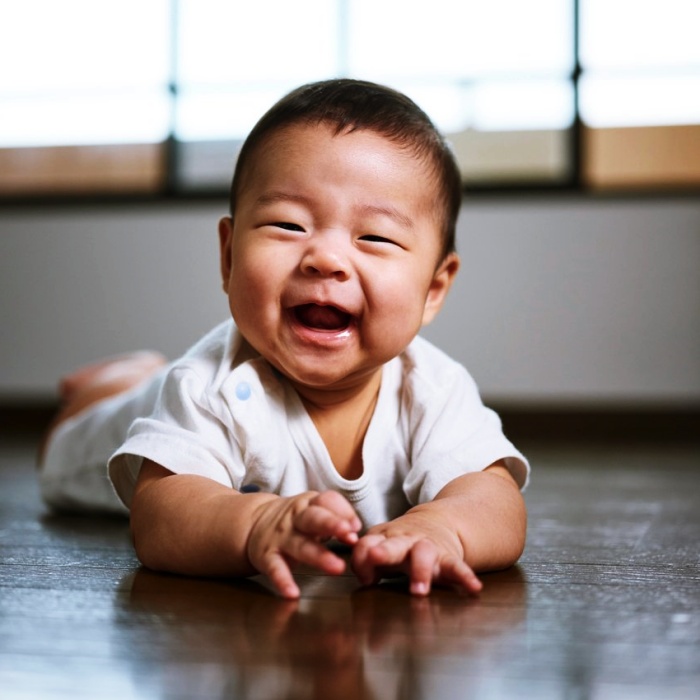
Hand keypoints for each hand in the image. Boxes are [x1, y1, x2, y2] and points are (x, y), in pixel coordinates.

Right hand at [247, 490, 361, 598]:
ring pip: (300, 545)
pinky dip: (283, 581)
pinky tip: (292, 593)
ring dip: (319, 556)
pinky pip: (275, 568)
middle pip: (314, 518)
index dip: (344, 512)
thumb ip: (336, 517)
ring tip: (337, 567)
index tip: (356, 528)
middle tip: (349, 534)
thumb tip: (356, 530)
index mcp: (309, 504)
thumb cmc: (294, 520)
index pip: (327, 500)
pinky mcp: (267, 556)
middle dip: (332, 524)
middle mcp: (295, 518)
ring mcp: (281, 537)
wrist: (253, 522)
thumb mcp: (313, 510)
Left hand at [351, 516, 481, 596]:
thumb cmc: (401, 543)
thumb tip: (364, 579)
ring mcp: (427, 548)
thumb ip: (366, 562)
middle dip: (384, 551)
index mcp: (385, 538)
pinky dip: (465, 576)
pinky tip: (473, 588)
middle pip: (393, 544)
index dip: (361, 558)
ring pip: (423, 554)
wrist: (435, 524)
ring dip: (421, 570)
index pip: (367, 544)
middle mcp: (405, 541)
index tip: (365, 578)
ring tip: (419, 590)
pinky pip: (457, 566)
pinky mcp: (448, 557)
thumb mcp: (381, 547)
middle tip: (376, 556)